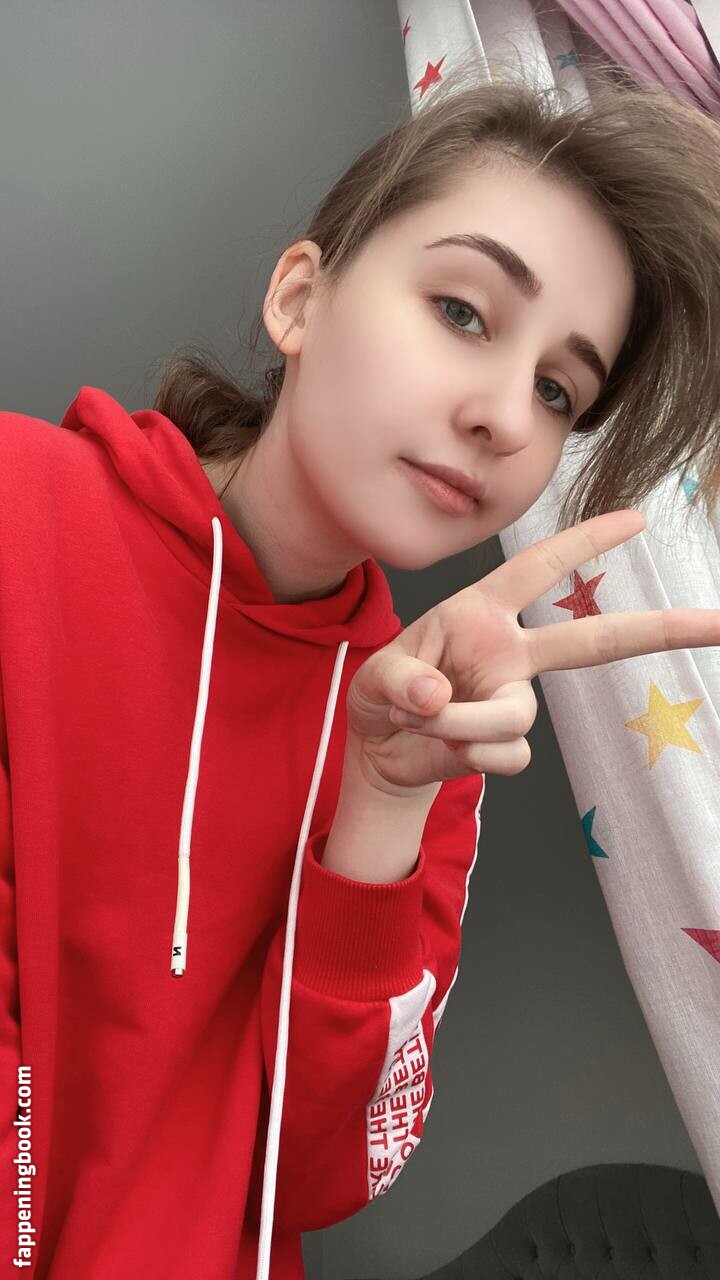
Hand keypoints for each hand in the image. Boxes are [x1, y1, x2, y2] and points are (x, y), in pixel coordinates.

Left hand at [345, 509, 719, 798]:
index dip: (586, 541)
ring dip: (458, 722)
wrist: (378, 752)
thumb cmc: (383, 693)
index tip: (637, 518)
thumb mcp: (375, 676)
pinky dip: (464, 752)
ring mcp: (514, 699)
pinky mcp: (506, 745)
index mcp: (481, 612)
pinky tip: (440, 744)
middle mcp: (510, 652)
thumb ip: (402, 680)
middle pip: (593, 642)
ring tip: (418, 716)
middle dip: (659, 631)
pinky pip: (505, 754)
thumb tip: (438, 698)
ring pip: (514, 715)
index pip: (538, 569)